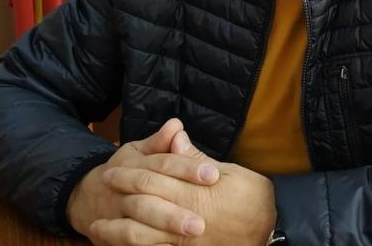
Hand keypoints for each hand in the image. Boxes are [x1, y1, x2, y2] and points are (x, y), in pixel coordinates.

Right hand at [66, 118, 221, 244]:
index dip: (188, 169)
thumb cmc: (124, 170)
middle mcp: (124, 192)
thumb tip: (176, 125)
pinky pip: (129, 244)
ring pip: (136, 228)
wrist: (87, 197)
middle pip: (148, 201)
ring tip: (193, 233)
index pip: (163, 165)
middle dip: (175, 211)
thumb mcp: (138, 151)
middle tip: (202, 221)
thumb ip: (159, 142)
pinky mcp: (114, 236)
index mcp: (133, 165)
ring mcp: (117, 217)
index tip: (213, 175)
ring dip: (163, 231)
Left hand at [91, 130, 276, 245]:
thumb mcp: (231, 172)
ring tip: (97, 228)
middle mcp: (184, 218)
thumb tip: (174, 136)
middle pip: (142, 204)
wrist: (274, 232)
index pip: (154, 179)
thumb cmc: (255, 199)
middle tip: (103, 185)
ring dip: (117, 231)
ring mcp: (183, 242)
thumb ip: (196, 159)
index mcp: (194, 193)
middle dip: (121, 194)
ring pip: (141, 236)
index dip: (131, 172)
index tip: (112, 168)